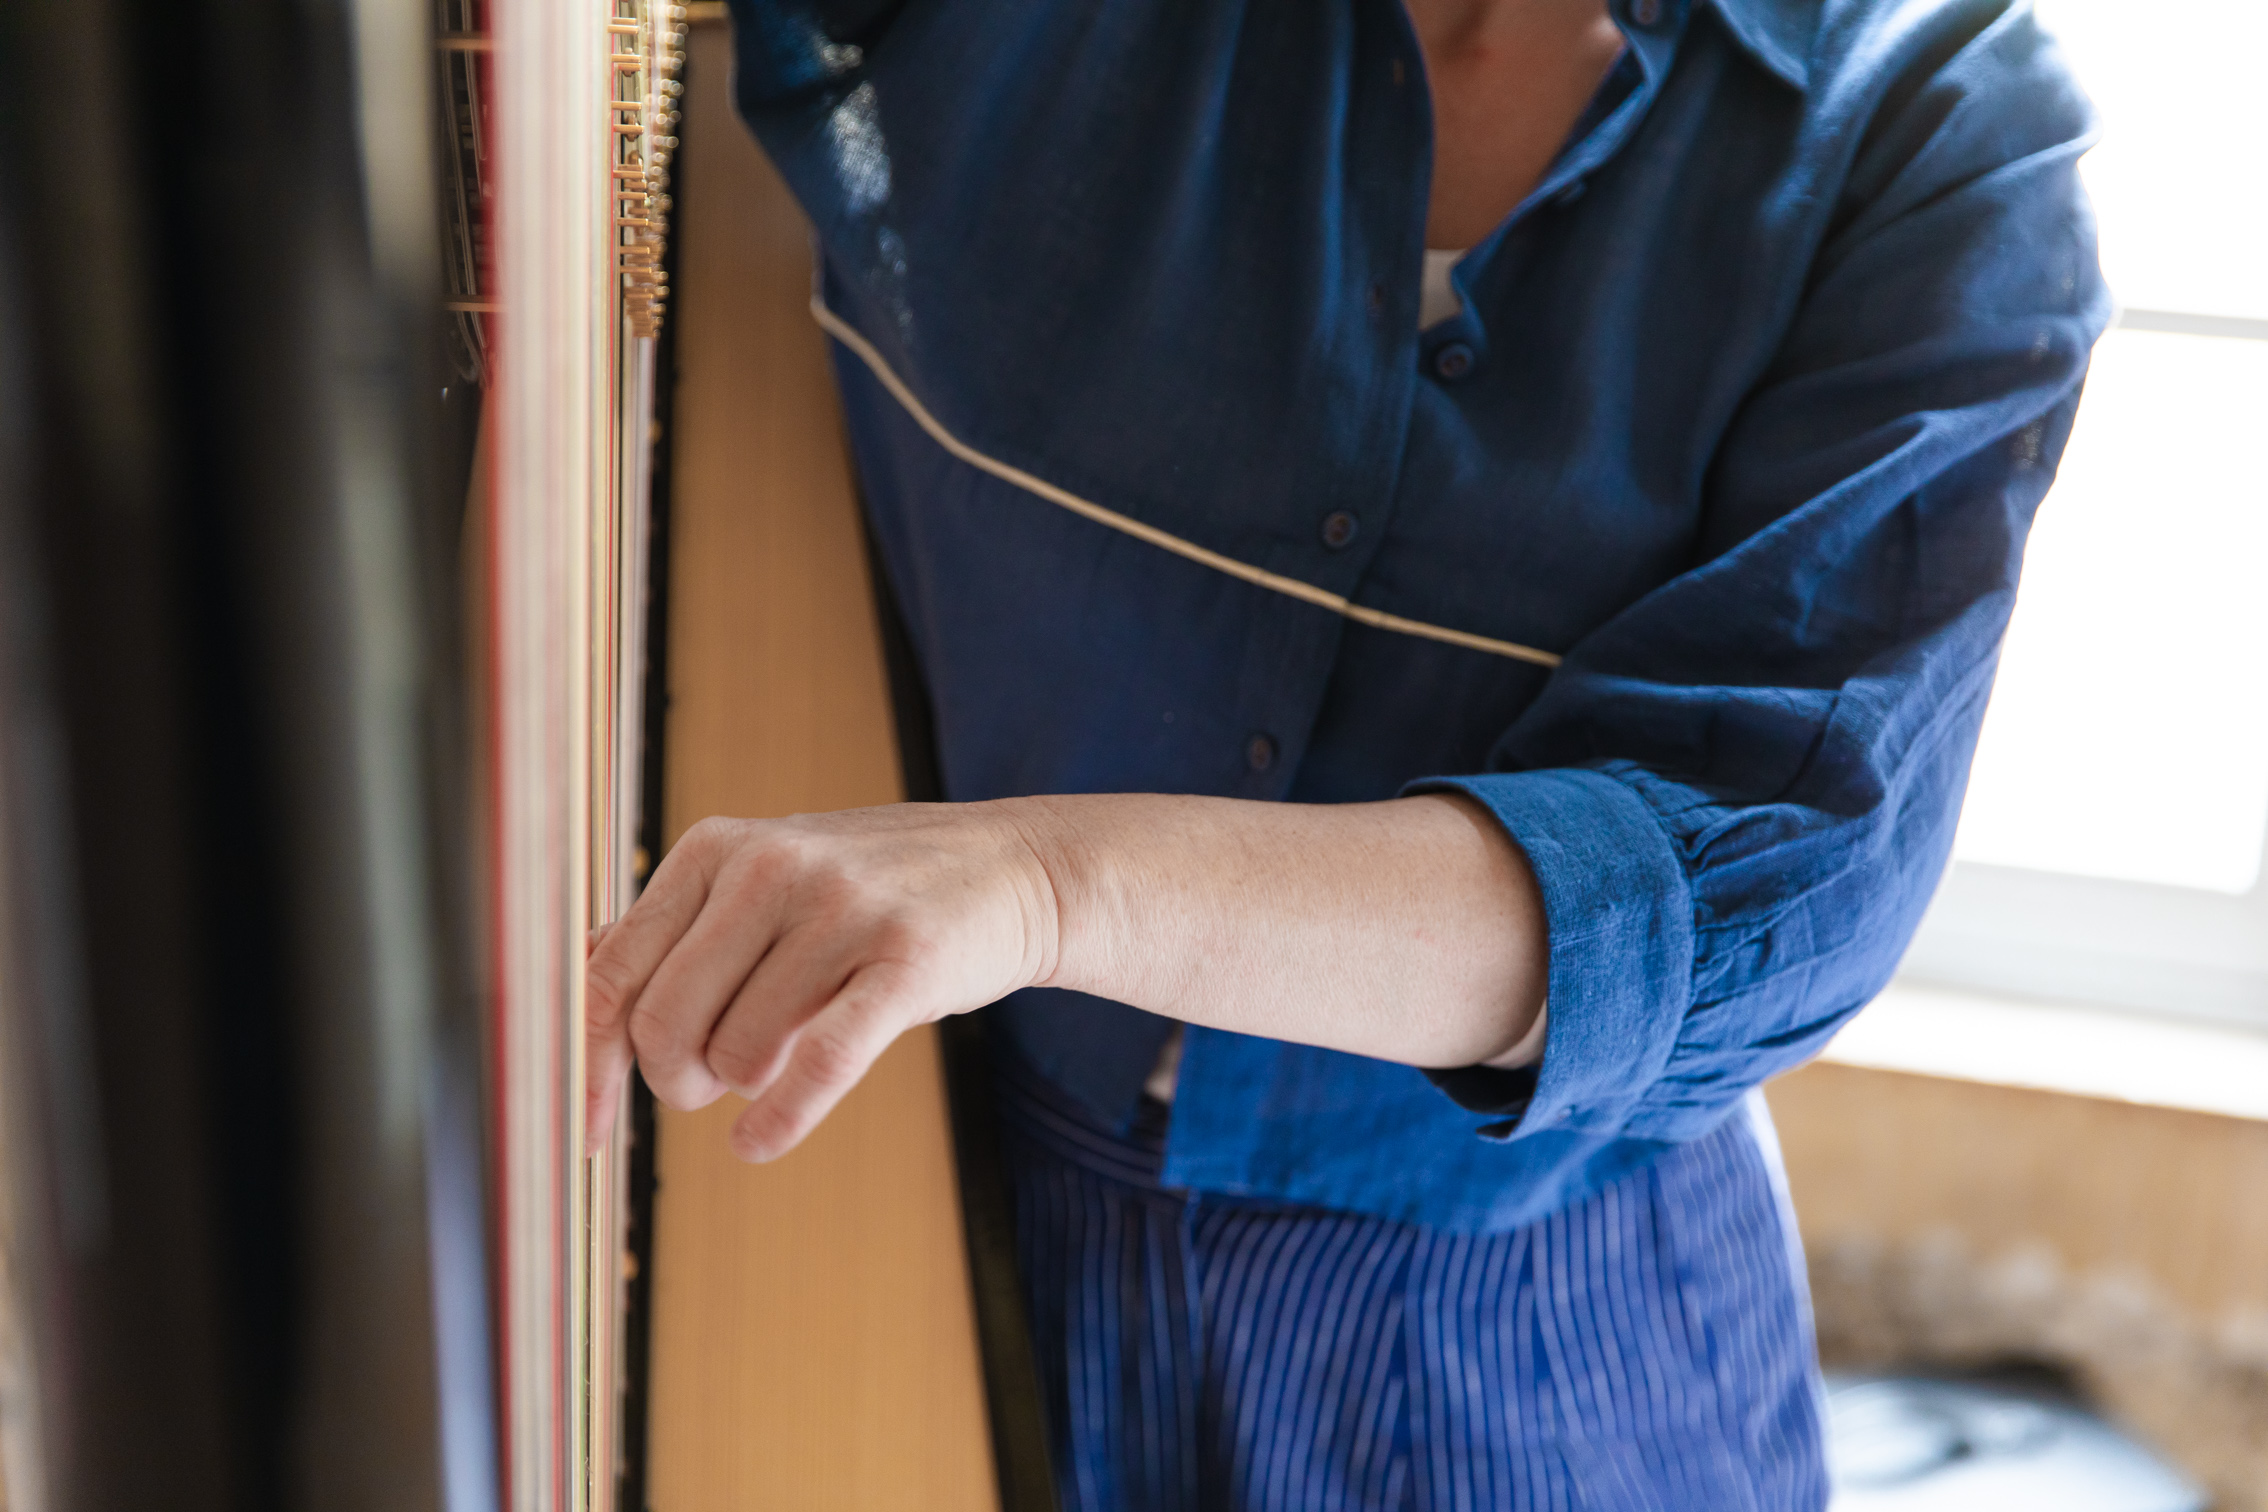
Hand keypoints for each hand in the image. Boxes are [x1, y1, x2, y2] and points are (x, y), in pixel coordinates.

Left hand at [584, 802, 1060, 1161]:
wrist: (1012, 870)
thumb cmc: (871, 891)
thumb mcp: (766, 879)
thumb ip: (674, 927)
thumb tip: (572, 980)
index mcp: (718, 846)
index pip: (611, 972)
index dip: (586, 1062)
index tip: (584, 1126)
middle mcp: (771, 866)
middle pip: (661, 1024)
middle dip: (674, 1081)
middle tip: (708, 1082)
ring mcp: (842, 908)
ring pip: (738, 1053)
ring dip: (747, 1084)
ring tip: (782, 1054)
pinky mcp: (907, 959)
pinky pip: (818, 1064)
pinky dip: (781, 1120)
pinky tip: (761, 1139)